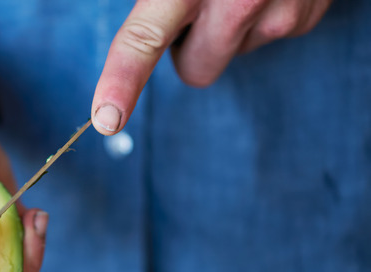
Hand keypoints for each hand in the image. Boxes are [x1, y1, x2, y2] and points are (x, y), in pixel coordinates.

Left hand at [91, 0, 331, 134]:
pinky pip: (268, 37)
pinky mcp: (308, 16)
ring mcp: (279, 12)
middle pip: (195, 71)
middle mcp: (236, 1)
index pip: (143, 38)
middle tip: (196, 7)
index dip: (121, 81)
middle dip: (190, 50)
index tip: (106, 118)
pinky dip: (262, 16)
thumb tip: (138, 18)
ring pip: (235, 55)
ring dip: (229, 29)